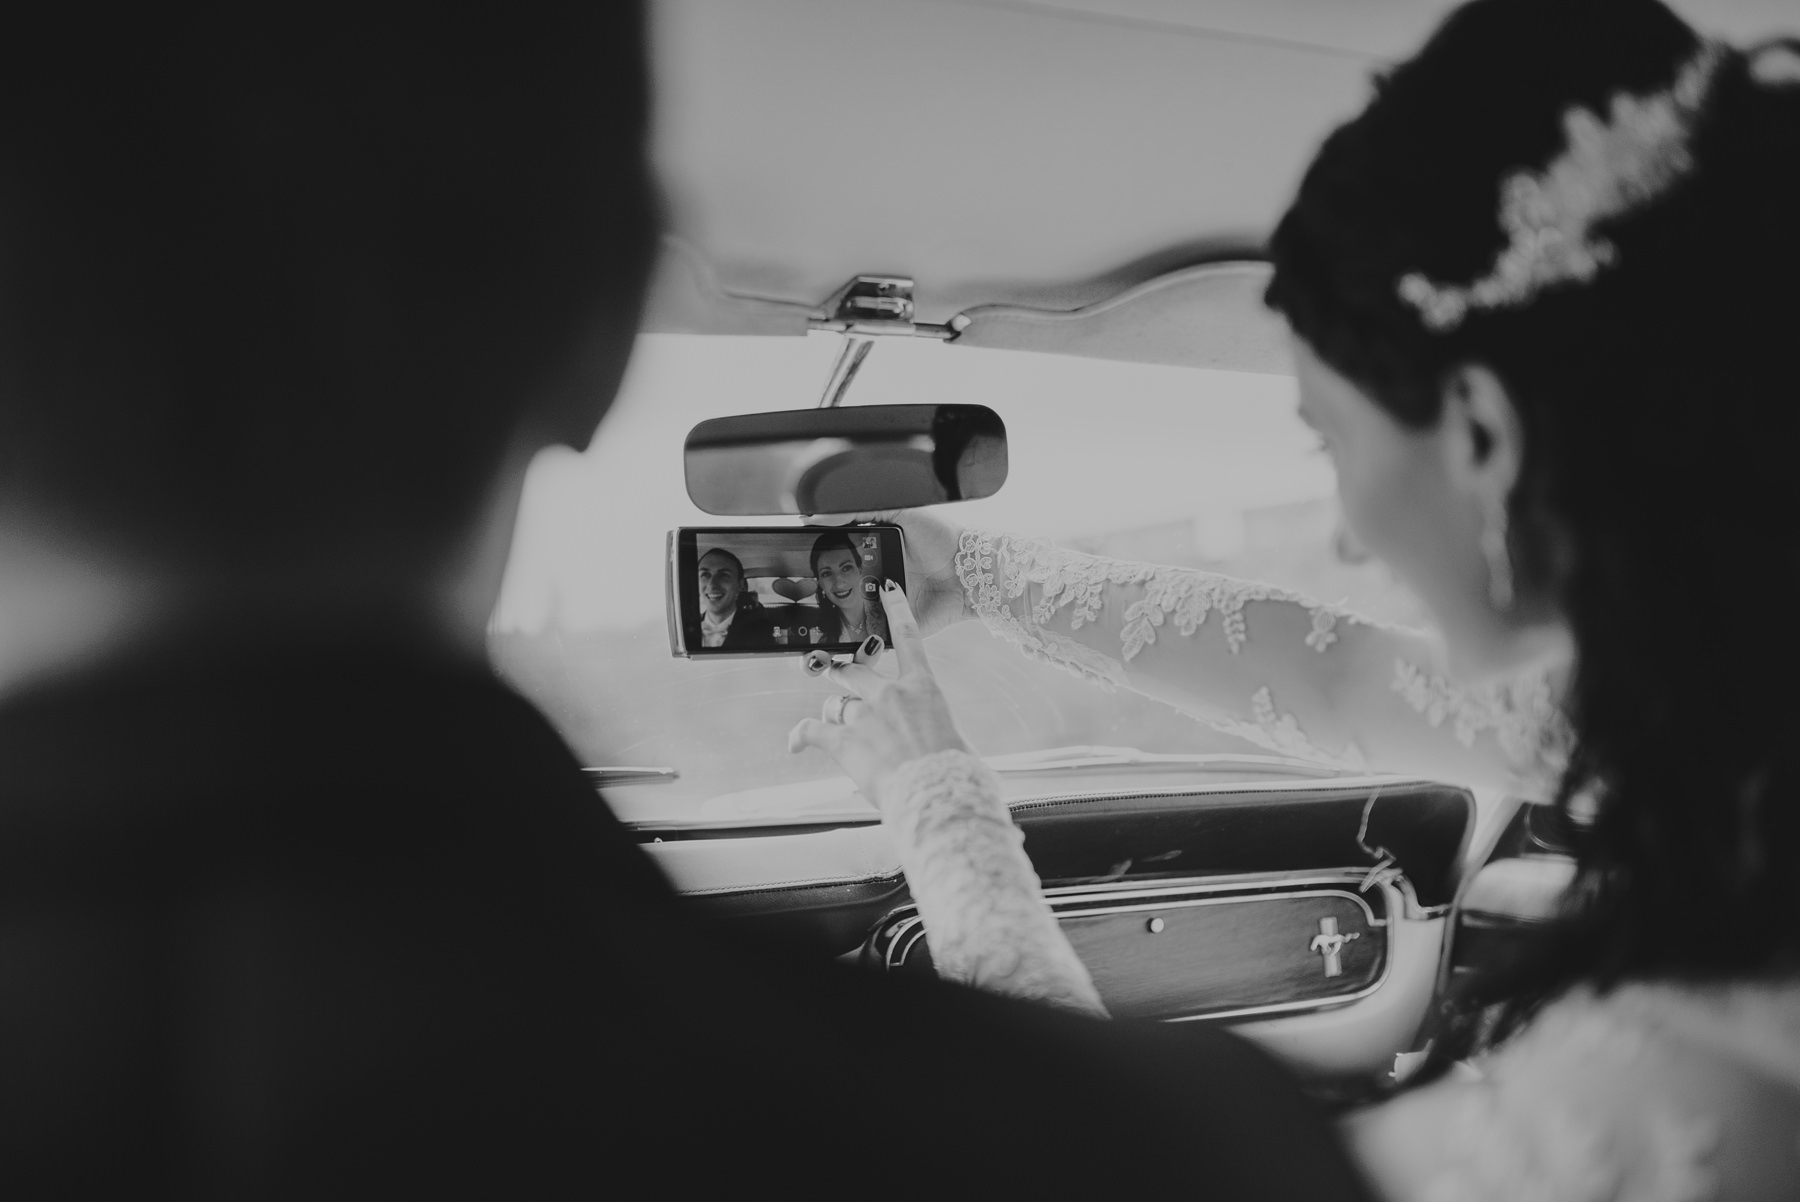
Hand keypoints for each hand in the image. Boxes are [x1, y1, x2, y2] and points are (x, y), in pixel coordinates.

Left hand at [788, 582, 970, 811]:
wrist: (936, 795)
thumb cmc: (955, 775)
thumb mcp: (957, 742)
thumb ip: (941, 731)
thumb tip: (943, 742)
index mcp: (924, 688)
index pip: (909, 637)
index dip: (896, 610)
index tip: (887, 590)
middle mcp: (891, 694)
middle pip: (857, 672)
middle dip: (844, 673)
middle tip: (837, 674)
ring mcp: (864, 716)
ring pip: (836, 705)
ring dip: (833, 715)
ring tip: (835, 729)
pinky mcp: (843, 741)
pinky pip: (812, 730)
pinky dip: (801, 736)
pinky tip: (796, 743)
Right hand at [803, 508, 971, 638]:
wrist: (972, 573)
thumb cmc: (941, 538)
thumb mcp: (899, 513)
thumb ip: (858, 512)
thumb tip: (815, 516)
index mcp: (870, 555)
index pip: (832, 561)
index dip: (811, 565)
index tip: (788, 566)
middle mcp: (872, 583)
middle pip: (832, 593)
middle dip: (809, 598)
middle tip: (786, 597)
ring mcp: (883, 610)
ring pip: (845, 621)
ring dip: (825, 627)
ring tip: (803, 631)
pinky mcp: (896, 633)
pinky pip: (869, 643)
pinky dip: (852, 647)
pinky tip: (832, 646)